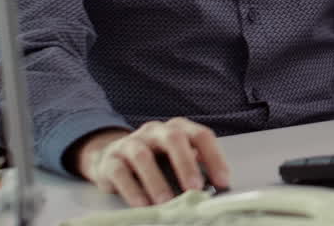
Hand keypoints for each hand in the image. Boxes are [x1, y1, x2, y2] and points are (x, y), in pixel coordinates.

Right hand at [73, 118, 229, 206]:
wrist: (111, 157)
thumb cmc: (155, 160)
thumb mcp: (176, 158)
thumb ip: (194, 167)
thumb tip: (215, 189)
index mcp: (178, 128)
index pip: (201, 135)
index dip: (214, 157)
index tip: (223, 181)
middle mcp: (155, 131)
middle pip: (174, 139)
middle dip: (186, 164)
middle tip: (195, 189)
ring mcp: (131, 143)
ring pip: (143, 157)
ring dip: (157, 181)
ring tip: (167, 203)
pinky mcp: (110, 161)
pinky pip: (120, 173)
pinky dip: (133, 190)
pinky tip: (143, 205)